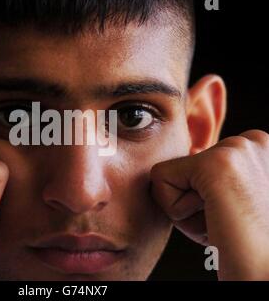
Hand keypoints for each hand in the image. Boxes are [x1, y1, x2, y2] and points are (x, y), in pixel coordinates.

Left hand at [150, 130, 268, 279]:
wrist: (267, 274)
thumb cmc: (246, 244)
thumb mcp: (230, 200)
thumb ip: (211, 175)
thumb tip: (193, 149)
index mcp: (258, 147)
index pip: (195, 162)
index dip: (202, 197)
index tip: (232, 216)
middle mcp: (252, 141)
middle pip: (181, 166)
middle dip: (192, 201)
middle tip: (225, 222)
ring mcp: (236, 148)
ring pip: (168, 173)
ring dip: (185, 208)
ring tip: (221, 223)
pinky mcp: (216, 163)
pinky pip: (159, 178)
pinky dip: (175, 210)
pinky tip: (212, 220)